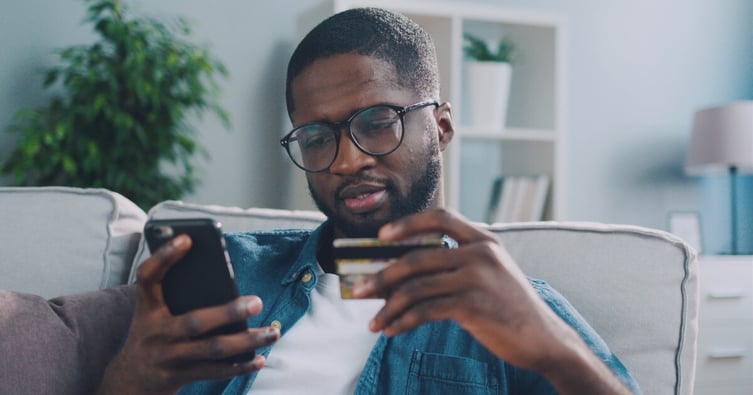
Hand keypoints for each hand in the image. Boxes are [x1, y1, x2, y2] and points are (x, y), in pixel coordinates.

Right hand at [97, 234, 279, 394]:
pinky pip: (215, 371)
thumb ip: (177, 294)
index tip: (188, 238)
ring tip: (273, 332)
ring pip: (213, 349)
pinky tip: (260, 358)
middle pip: (195, 321)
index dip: (164, 257)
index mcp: (147, 307)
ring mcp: (168, 356)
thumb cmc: (153, 334)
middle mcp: (155, 332)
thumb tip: (225, 280)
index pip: (148, 277)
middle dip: (229, 312)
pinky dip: (240, 366)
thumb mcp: (153, 312)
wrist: (128, 381)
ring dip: (247, 341)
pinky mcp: (179, 376)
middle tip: (258, 302)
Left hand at [351, 209, 629, 393]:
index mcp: (484, 240)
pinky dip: (402, 322)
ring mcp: (478, 279)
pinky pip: (425, 311)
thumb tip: (400, 271)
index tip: (382, 235)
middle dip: (382, 275)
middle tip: (358, 290)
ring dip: (387, 306)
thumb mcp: (490, 273)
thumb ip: (455, 263)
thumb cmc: (508, 306)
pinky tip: (390, 330)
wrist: (543, 338)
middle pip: (417, 258)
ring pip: (416, 287)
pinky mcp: (474, 306)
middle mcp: (481, 254)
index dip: (408, 223)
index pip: (441, 217)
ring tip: (372, 321)